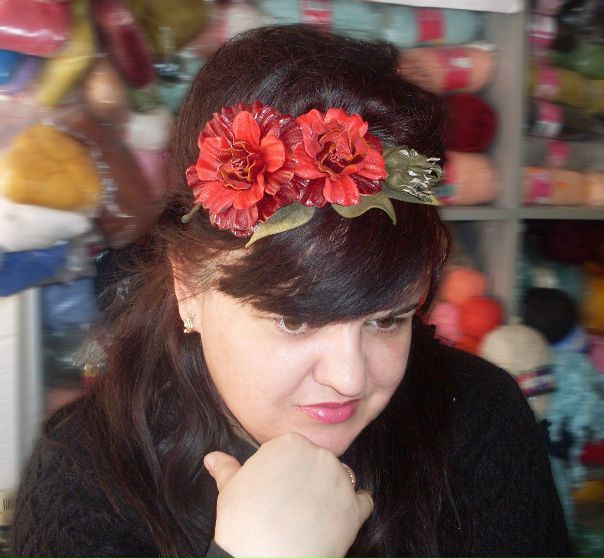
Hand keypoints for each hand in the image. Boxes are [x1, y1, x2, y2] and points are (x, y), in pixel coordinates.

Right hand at [204, 432, 373, 557]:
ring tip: (310, 515)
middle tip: (290, 503)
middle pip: (317, 461)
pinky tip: (336, 521)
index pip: (292, 448)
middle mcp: (319, 455)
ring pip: (340, 478)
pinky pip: (362, 501)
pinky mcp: (355, 508)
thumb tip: (212, 458)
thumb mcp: (230, 489)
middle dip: (307, 478)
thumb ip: (226, 468)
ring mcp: (340, 481)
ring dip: (330, 492)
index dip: (283, 468)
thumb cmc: (244, 522)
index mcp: (289, 443)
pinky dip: (353, 509)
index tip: (276, 485)